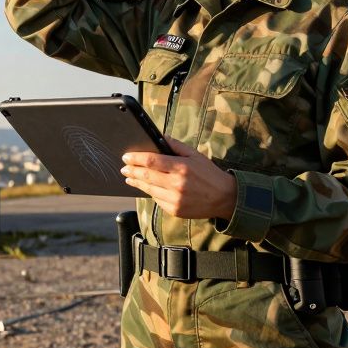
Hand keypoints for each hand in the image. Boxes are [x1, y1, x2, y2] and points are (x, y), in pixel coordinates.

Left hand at [121, 137, 236, 219]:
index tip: (126, 157)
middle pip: (146, 176)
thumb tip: (160, 137)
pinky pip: (157, 200)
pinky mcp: (175, 210)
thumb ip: (176, 145)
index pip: (151, 161)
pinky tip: (146, 187)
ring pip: (149, 189)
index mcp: (182, 167)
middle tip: (123, 168)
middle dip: (132, 171)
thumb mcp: (195, 154)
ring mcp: (175, 199)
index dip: (136, 158)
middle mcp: (177, 184)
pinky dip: (150, 192)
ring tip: (130, 178)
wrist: (224, 198)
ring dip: (137, 183)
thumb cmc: (209, 174)